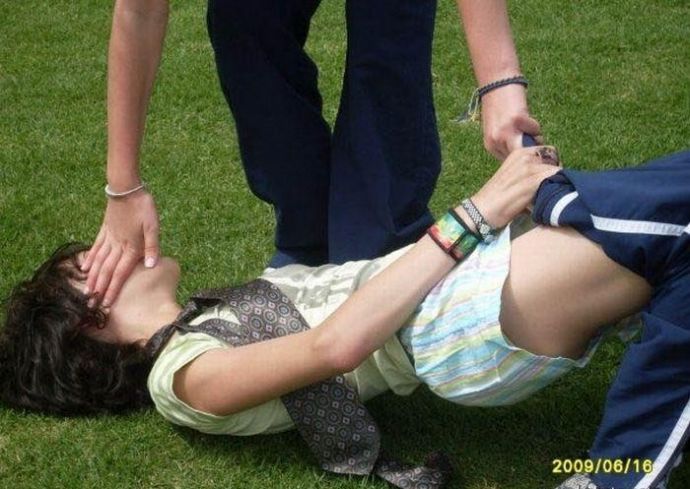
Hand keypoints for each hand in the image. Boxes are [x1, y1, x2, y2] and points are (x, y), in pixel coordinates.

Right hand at [81, 190, 159, 306]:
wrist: (127, 188)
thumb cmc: (144, 207)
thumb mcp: (153, 226)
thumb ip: (152, 246)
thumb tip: (151, 266)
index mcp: (131, 247)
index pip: (121, 273)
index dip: (114, 289)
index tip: (107, 304)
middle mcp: (118, 245)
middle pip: (107, 271)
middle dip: (100, 289)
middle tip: (91, 304)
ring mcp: (109, 238)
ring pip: (99, 261)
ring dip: (93, 277)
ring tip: (86, 291)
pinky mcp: (105, 230)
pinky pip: (96, 247)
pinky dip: (90, 258)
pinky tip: (85, 267)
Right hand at [470, 146, 560, 228]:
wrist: (481, 210)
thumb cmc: (496, 198)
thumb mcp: (511, 177)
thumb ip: (527, 172)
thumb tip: (548, 176)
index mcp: (518, 153)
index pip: (547, 151)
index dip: (551, 164)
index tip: (549, 178)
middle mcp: (524, 156)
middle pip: (554, 157)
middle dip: (556, 171)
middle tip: (551, 186)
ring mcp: (528, 168)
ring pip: (557, 168)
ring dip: (558, 181)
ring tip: (551, 195)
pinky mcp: (531, 182)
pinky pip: (555, 178)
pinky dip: (557, 187)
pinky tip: (550, 199)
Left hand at [481, 84, 541, 159]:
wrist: (497, 82)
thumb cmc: (499, 105)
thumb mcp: (497, 129)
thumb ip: (507, 143)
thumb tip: (524, 156)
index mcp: (490, 146)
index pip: (510, 163)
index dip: (523, 158)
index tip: (531, 154)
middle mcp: (496, 142)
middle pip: (520, 158)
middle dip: (532, 154)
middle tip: (539, 147)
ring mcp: (506, 132)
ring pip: (530, 147)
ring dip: (536, 140)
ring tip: (529, 129)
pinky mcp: (517, 121)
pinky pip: (536, 130)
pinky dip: (536, 125)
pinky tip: (527, 115)